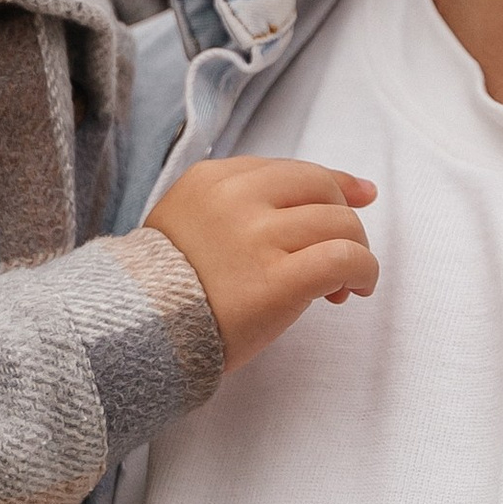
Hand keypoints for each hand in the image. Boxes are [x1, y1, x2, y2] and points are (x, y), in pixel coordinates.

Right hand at [147, 155, 377, 367]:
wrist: (139, 333)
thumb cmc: (168, 288)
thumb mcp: (187, 220)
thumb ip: (236, 203)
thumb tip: (314, 197)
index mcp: (211, 179)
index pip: (290, 169)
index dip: (334, 183)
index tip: (361, 195)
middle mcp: (235, 199)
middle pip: (321, 188)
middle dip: (344, 220)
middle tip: (343, 256)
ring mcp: (257, 237)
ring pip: (341, 223)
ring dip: (356, 252)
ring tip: (343, 286)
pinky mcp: (278, 279)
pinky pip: (345, 259)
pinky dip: (363, 271)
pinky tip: (352, 290)